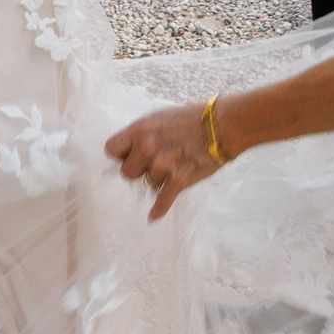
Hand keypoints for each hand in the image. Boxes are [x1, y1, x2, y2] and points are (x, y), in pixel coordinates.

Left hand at [105, 102, 222, 219]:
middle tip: (153, 163)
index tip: (127, 157)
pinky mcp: (178, 180)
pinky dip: (158, 209)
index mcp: (140, 129)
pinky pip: (162, 200)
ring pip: (149, 183)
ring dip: (158, 179)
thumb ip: (142, 133)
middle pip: (127, 172)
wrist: (221, 126)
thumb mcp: (160, 118)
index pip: (111, 149)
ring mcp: (162, 165)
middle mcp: (147, 147)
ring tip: (174, 166)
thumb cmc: (191, 118)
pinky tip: (153, 216)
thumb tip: (129, 149)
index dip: (120, 155)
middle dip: (138, 170)